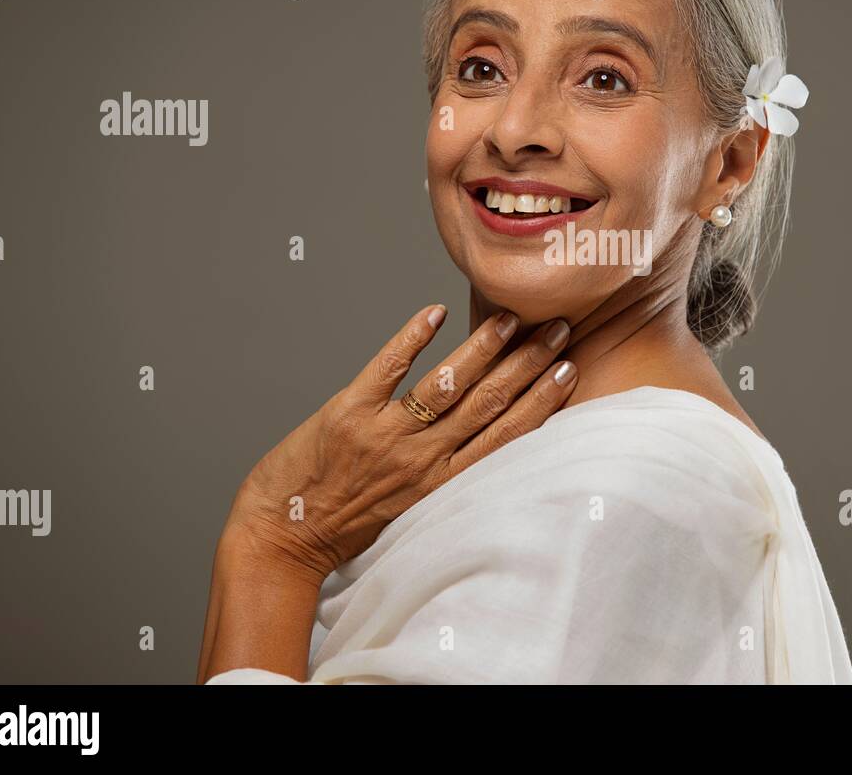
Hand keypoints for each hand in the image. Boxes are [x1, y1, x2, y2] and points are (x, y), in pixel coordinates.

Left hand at [223, 304, 576, 581]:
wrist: (281, 538)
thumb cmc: (345, 526)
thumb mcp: (410, 509)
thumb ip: (444, 474)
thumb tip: (480, 438)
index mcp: (441, 484)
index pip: (506, 435)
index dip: (542, 400)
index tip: (569, 369)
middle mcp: (421, 459)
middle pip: (488, 403)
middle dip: (528, 363)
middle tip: (558, 329)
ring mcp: (385, 434)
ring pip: (447, 384)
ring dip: (483, 348)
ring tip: (511, 319)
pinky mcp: (347, 413)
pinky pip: (387, 368)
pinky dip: (412, 337)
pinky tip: (434, 312)